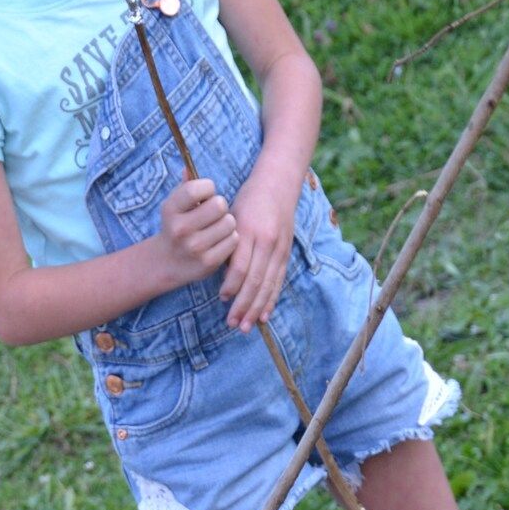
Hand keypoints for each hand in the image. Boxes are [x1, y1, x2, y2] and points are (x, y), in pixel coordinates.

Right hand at [154, 177, 237, 287]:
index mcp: (171, 210)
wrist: (166, 263)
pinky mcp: (208, 262)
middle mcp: (180, 228)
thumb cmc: (176, 226)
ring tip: (217, 228)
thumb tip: (187, 166)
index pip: (197, 188)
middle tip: (214, 214)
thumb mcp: (174, 207)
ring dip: (227, 223)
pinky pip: (233, 240)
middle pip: (219, 205)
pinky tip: (219, 241)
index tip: (206, 194)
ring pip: (229, 223)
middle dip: (220, 207)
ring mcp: (194, 247)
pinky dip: (230, 239)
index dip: (208, 188)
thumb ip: (184, 187)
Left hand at [220, 168, 301, 330]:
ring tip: (246, 326)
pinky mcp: (286, 252)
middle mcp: (267, 241)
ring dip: (256, 308)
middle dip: (243, 305)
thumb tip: (223, 273)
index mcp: (250, 231)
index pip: (241, 265)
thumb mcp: (233, 214)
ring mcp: (279, 248)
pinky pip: (278, 281)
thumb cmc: (249, 198)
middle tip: (232, 323)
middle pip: (255, 280)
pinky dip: (271, 299)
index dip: (232, 285)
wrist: (278, 183)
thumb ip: (229, 242)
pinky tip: (265, 316)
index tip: (222, 299)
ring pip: (268, 284)